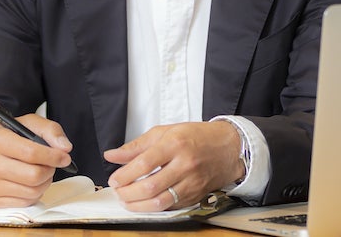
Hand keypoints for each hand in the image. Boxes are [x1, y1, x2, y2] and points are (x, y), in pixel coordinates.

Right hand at [0, 114, 73, 207]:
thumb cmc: (7, 138)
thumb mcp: (27, 124)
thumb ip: (50, 130)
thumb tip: (65, 148)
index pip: (32, 153)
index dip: (53, 156)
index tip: (64, 157)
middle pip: (34, 176)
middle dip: (49, 170)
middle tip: (51, 164)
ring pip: (32, 192)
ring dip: (44, 182)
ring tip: (40, 172)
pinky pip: (25, 202)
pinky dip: (34, 193)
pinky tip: (29, 182)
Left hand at [103, 120, 242, 210]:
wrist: (227, 147)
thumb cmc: (196, 136)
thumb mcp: (164, 132)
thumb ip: (136, 145)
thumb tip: (112, 155)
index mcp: (175, 144)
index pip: (145, 163)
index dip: (125, 174)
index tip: (114, 179)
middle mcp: (185, 164)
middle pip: (151, 186)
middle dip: (128, 193)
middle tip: (118, 192)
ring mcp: (192, 182)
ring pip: (161, 202)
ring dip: (138, 205)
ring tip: (127, 201)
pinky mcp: (195, 196)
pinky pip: (171, 207)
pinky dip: (153, 208)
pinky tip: (143, 203)